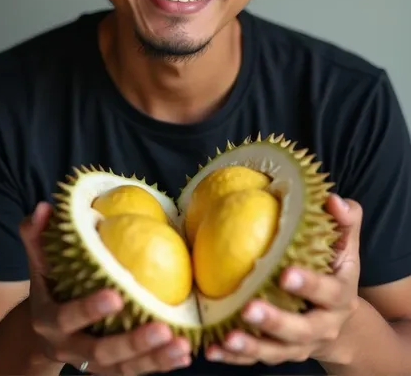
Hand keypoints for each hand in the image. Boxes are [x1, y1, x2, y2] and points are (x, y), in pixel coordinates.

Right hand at [20, 202, 191, 374]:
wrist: (42, 333)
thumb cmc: (49, 285)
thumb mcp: (38, 262)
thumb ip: (37, 235)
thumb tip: (45, 207)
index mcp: (49, 320)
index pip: (66, 318)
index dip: (89, 310)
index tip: (117, 296)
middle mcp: (69, 347)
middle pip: (100, 353)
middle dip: (132, 343)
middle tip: (162, 328)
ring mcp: (91, 363)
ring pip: (123, 369)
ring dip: (154, 359)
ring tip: (182, 346)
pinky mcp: (110, 370)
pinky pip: (135, 372)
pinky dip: (160, 365)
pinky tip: (184, 354)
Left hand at [205, 194, 361, 366]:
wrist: (342, 321)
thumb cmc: (335, 270)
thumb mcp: (346, 246)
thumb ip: (345, 220)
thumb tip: (332, 199)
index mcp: (340, 296)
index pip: (328, 292)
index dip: (309, 284)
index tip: (285, 273)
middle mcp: (323, 325)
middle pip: (301, 329)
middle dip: (275, 321)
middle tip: (249, 308)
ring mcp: (300, 345)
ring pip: (277, 351)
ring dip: (252, 345)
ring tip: (227, 337)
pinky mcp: (280, 353)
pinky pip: (256, 359)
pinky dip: (234, 358)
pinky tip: (213, 349)